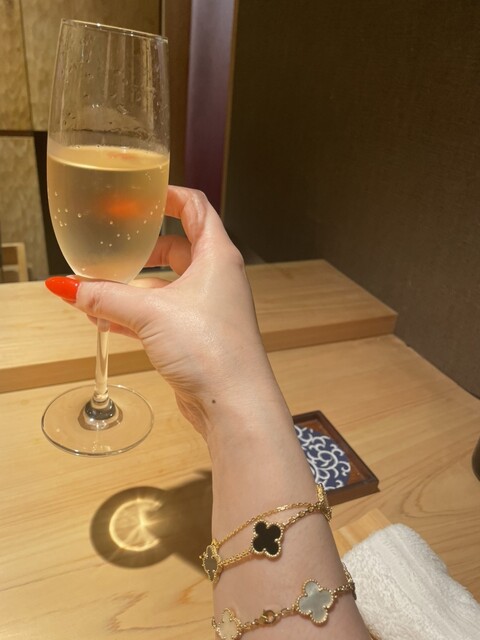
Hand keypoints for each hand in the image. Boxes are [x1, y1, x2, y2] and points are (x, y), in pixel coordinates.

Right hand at [46, 187, 275, 435]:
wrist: (233, 403)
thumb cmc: (208, 348)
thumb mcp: (151, 314)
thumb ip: (107, 297)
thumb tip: (68, 287)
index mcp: (217, 256)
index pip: (195, 208)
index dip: (168, 195)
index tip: (140, 194)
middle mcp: (216, 277)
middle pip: (176, 248)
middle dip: (141, 250)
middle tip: (111, 249)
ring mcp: (208, 308)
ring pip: (165, 286)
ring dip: (133, 288)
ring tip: (97, 290)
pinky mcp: (197, 336)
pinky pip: (162, 315)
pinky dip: (136, 315)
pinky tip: (106, 321)